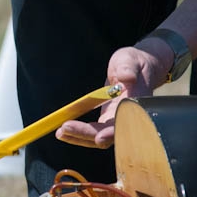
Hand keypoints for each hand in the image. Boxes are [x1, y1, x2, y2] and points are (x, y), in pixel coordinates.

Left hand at [55, 44, 170, 148]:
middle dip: (87, 134)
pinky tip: (63, 131)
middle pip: (108, 135)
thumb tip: (127, 76)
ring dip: (79, 137)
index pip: (125, 124)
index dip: (113, 133)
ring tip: (60, 132)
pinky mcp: (107, 120)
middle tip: (65, 128)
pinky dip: (79, 133)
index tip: (99, 137)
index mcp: (135, 104)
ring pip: (99, 136)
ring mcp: (116, 120)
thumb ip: (128, 67)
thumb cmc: (134, 63)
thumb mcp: (131, 60)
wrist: (136, 69)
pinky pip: (93, 131)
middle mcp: (126, 117)